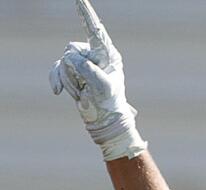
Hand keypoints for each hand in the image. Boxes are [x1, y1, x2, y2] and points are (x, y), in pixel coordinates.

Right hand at [49, 1, 145, 160]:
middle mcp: (94, 55)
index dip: (85, 13)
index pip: (94, 30)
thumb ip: (87, 69)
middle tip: (86, 88)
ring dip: (69, 80)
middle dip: (74, 71)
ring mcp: (82, 62)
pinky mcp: (73, 72)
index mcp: (107, 55)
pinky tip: (58, 92)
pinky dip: (56, 80)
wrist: (104, 121)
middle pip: (72, 49)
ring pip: (63, 61)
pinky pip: (56, 69)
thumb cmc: (109, 104)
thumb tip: (71, 59)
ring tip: (81, 93)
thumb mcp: (101, 86)